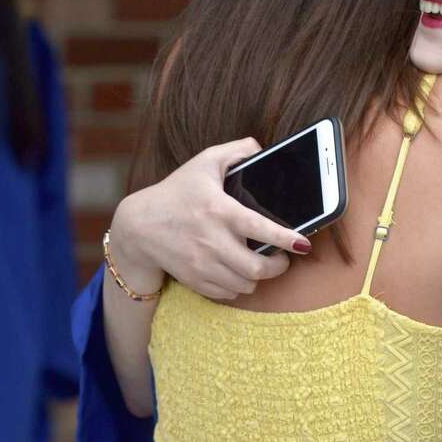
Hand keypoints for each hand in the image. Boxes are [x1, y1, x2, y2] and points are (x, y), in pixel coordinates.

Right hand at [111, 138, 308, 300]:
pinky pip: (228, 293)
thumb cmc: (176, 192)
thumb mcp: (203, 163)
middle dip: (278, 267)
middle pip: (256, 268)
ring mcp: (202, 264)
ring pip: (245, 285)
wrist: (139, 225)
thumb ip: (235, 151)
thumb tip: (260, 148)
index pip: (259, 229)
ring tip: (261, 264)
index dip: (285, 239)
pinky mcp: (195, 280)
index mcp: (219, 211)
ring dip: (258, 278)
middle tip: (283, 258)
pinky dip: (239, 287)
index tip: (303, 244)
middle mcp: (211, 241)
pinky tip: (239, 273)